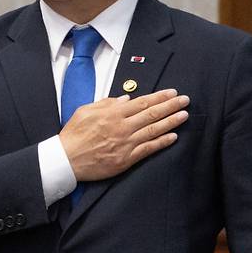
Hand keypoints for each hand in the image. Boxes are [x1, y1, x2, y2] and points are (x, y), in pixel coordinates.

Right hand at [59, 88, 189, 181]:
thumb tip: (124, 99)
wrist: (66, 160)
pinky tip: (173, 136)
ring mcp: (125, 143)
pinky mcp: (126, 159)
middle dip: (171, 106)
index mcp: (112, 113)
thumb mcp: (85, 111)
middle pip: (152, 113)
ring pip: (154, 130)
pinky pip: (148, 149)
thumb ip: (105, 103)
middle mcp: (122, 127)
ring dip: (171, 121)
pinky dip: (162, 142)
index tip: (172, 93)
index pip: (142, 102)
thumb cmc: (73, 135)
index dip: (159, 97)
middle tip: (184, 100)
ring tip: (184, 115)